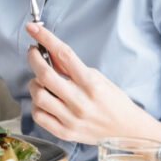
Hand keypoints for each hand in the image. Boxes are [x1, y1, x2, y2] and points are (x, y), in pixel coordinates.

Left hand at [25, 23, 154, 144]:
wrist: (127, 131)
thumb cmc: (112, 101)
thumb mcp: (96, 77)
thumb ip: (70, 66)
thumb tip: (47, 50)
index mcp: (92, 83)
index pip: (64, 54)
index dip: (45, 38)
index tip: (33, 28)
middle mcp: (81, 102)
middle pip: (45, 75)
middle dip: (34, 58)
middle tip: (33, 53)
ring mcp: (72, 119)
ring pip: (38, 96)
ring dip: (34, 83)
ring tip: (41, 81)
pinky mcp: (65, 133)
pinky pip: (38, 116)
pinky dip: (36, 105)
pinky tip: (44, 100)